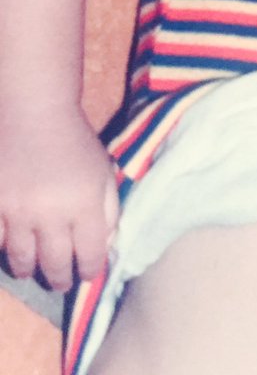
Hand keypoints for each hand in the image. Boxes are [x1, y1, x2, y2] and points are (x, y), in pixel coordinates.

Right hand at [0, 104, 117, 289]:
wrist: (33, 114)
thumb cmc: (74, 142)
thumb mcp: (103, 172)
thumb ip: (109, 210)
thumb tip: (106, 247)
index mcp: (85, 204)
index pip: (91, 255)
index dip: (91, 270)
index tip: (88, 273)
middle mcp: (51, 214)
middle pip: (55, 265)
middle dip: (61, 278)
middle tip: (61, 282)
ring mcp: (18, 212)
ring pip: (23, 261)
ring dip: (32, 269)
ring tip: (36, 269)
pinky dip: (5, 248)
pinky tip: (12, 246)